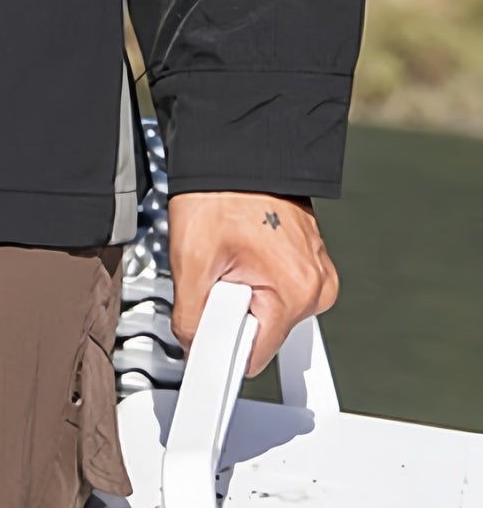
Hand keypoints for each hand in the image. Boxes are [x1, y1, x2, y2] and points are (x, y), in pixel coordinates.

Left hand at [168, 191, 338, 376]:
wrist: (237, 150)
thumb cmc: (220, 192)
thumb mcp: (192, 259)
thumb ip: (192, 319)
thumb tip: (194, 352)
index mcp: (296, 291)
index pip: (254, 357)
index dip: (219, 349)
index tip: (201, 344)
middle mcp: (316, 287)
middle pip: (261, 334)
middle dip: (230, 313)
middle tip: (214, 272)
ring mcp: (316, 273)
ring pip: (266, 312)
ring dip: (240, 294)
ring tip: (227, 255)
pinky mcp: (308, 263)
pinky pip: (274, 290)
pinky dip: (252, 279)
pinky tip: (240, 250)